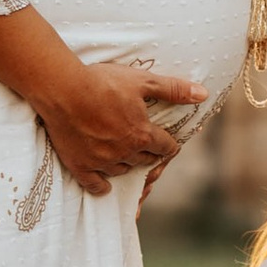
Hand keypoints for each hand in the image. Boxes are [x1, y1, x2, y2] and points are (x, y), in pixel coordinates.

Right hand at [0, 4, 206, 197]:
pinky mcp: (80, 165)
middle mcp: (125, 152)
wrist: (62, 88)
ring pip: (122, 171)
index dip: (170, 144)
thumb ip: (174, 89)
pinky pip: (95, 185)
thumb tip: (203, 94)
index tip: (168, 142)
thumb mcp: (143, 81)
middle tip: (148, 147)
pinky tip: (104, 182)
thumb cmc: (103, 81)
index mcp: (143, 135)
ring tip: (126, 156)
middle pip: (146, 161)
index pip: (166, 148)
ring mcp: (102, 162)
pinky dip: (101, 185)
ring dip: (128, 165)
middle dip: (150, 154)